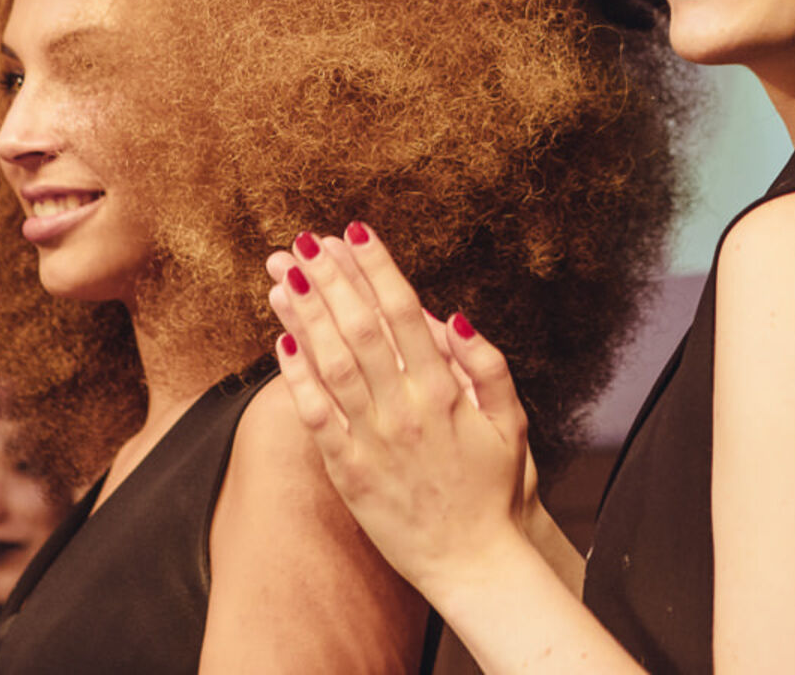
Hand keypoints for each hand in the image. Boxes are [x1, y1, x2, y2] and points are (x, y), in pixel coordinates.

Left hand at [266, 223, 537, 598]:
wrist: (474, 562)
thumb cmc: (494, 488)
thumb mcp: (512, 422)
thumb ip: (488, 365)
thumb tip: (454, 315)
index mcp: (447, 392)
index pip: (404, 314)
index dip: (377, 270)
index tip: (354, 232)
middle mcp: (406, 411)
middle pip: (360, 330)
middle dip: (331, 280)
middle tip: (304, 243)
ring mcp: (374, 442)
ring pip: (332, 365)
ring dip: (305, 317)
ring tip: (283, 277)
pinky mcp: (349, 473)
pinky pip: (316, 418)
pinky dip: (298, 378)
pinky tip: (283, 342)